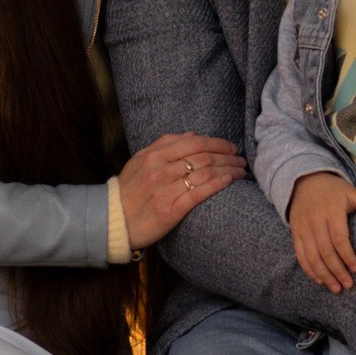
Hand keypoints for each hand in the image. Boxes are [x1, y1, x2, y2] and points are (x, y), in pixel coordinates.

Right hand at [119, 134, 245, 246]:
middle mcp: (161, 169)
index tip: (231, 147)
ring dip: (228, 170)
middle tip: (241, 160)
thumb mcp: (140, 160)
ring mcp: (166, 190)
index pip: (194, 142)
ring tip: (241, 172)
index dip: (217, 143)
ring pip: (205, 173)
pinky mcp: (171, 210)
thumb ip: (164, 144)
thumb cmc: (129, 190)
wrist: (114, 219)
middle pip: (203, 157)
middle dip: (228, 156)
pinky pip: (199, 193)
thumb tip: (192, 135)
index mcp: (154, 155)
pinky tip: (229, 182)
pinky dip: (217, 185)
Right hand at [288, 173, 355, 294]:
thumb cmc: (332, 189)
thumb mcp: (350, 192)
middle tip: (348, 285)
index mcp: (331, 211)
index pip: (339, 238)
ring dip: (323, 274)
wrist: (304, 181)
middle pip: (325, 251)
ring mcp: (303, 228)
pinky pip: (300, 255)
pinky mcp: (295, 233)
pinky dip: (309, 269)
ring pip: (312, 256)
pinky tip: (319, 280)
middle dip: (337, 271)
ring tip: (335, 288)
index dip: (347, 255)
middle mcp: (315, 220)